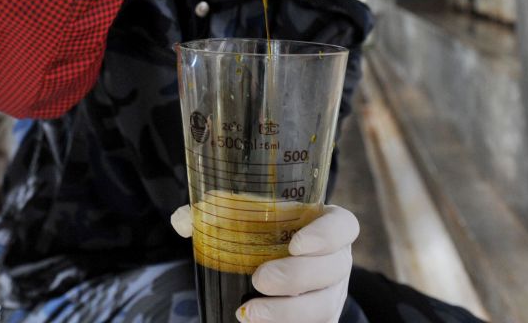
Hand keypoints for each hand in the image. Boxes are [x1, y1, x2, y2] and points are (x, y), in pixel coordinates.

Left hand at [171, 204, 357, 322]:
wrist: (274, 270)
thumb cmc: (263, 238)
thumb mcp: (247, 222)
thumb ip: (216, 215)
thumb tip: (183, 220)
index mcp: (325, 227)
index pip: (344, 226)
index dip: (326, 235)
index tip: (295, 243)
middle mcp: (336, 261)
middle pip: (333, 269)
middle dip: (296, 277)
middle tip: (260, 279)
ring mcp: (331, 294)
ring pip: (324, 306)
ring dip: (287, 312)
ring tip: (248, 312)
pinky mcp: (321, 320)